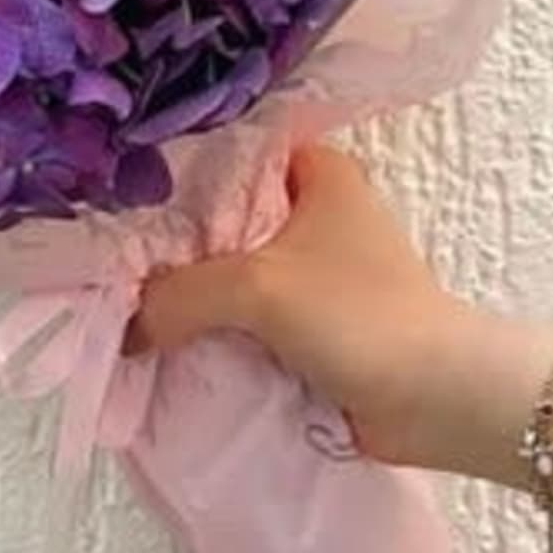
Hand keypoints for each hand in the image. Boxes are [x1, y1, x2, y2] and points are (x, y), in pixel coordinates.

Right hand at [128, 144, 482, 465]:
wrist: (438, 401)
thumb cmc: (357, 315)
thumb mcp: (256, 287)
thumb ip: (179, 294)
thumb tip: (128, 326)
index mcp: (316, 169)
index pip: (227, 151)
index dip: (174, 171)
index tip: (120, 193)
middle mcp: (316, 208)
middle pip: (223, 215)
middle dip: (174, 240)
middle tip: (113, 255)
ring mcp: (317, 269)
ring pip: (233, 269)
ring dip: (194, 292)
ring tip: (129, 299)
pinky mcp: (317, 322)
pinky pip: (249, 316)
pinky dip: (217, 328)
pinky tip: (170, 339)